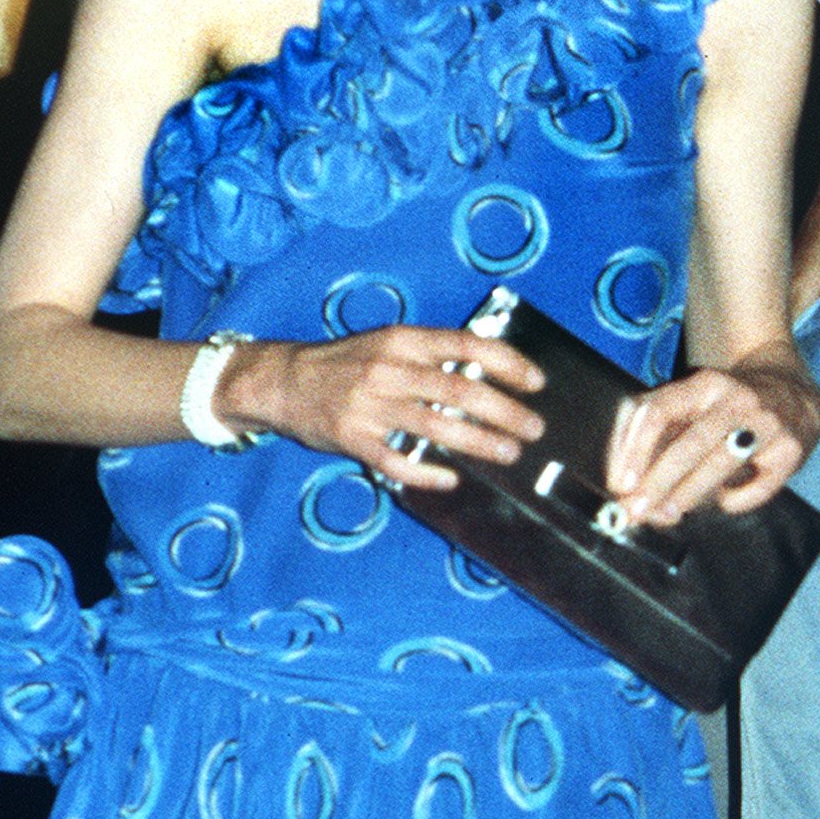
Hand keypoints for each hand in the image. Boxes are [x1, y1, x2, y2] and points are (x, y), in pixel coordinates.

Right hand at [218, 326, 543, 494]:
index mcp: (402, 340)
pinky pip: (396, 460)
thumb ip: (431, 355)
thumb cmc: (346, 364)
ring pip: (435, 426)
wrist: (283, 381)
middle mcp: (388, 369)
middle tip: (533, 429)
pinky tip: (450, 478)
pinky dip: (426, 472)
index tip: (536, 382)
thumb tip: (487, 370)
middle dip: (504, 411)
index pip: (465, 344)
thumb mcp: (388, 344)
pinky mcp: (352, 438)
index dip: (506, 362)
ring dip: (479, 442)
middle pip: (458, 390)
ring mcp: (369, 405)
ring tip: (509, 454)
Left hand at [607, 349, 819, 527]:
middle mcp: (736, 399)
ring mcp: (767, 423)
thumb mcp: (688, 408)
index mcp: (702, 385)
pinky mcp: (790, 450)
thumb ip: (655, 439)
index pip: (659, 411)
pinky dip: (735, 500)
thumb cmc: (724, 411)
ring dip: (688, 493)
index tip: (621, 483)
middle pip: (690, 442)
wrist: (791, 396)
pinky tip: (723, 502)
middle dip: (658, 481)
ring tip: (666, 515)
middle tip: (636, 511)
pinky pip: (759, 485)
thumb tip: (626, 488)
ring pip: (721, 462)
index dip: (635, 449)